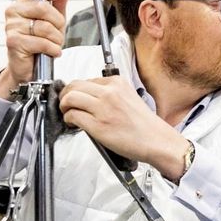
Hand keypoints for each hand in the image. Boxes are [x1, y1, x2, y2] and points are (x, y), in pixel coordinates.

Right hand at [0, 0, 70, 98]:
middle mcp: (14, 11)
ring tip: (52, 44)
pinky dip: (52, 49)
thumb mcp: (55, 18)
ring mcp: (11, 26)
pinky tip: (51, 51)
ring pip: (44, 27)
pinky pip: (42, 42)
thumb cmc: (42, 40)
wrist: (31, 67)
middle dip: (58, 22)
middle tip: (57, 32)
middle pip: (43, 8)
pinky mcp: (13, 41)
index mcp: (23, 1)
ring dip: (56, 39)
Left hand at [58, 77, 187, 178]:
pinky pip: (73, 115)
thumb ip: (111, 94)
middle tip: (66, 104)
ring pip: (69, 98)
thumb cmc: (145, 125)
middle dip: (65, 95)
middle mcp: (110, 92)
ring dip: (64, 106)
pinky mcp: (98, 125)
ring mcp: (103, 108)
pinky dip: (68, 119)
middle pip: (74, 85)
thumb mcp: (130, 98)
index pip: (87, 80)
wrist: (157, 141)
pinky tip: (74, 124)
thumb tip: (88, 97)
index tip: (77, 98)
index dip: (78, 90)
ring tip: (68, 114)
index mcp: (118, 83)